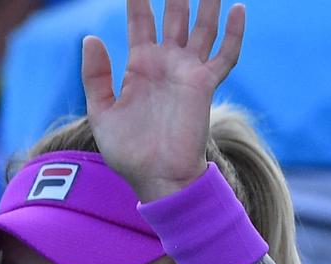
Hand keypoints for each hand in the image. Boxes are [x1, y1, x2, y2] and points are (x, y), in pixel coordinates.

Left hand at [81, 0, 245, 200]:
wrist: (156, 179)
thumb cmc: (128, 152)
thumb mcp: (101, 113)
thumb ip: (96, 76)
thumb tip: (91, 37)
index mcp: (140, 64)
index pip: (141, 19)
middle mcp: (166, 62)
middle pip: (174, 14)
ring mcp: (188, 71)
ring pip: (202, 26)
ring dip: (207, 2)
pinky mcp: (205, 85)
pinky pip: (225, 55)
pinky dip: (234, 33)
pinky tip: (239, 9)